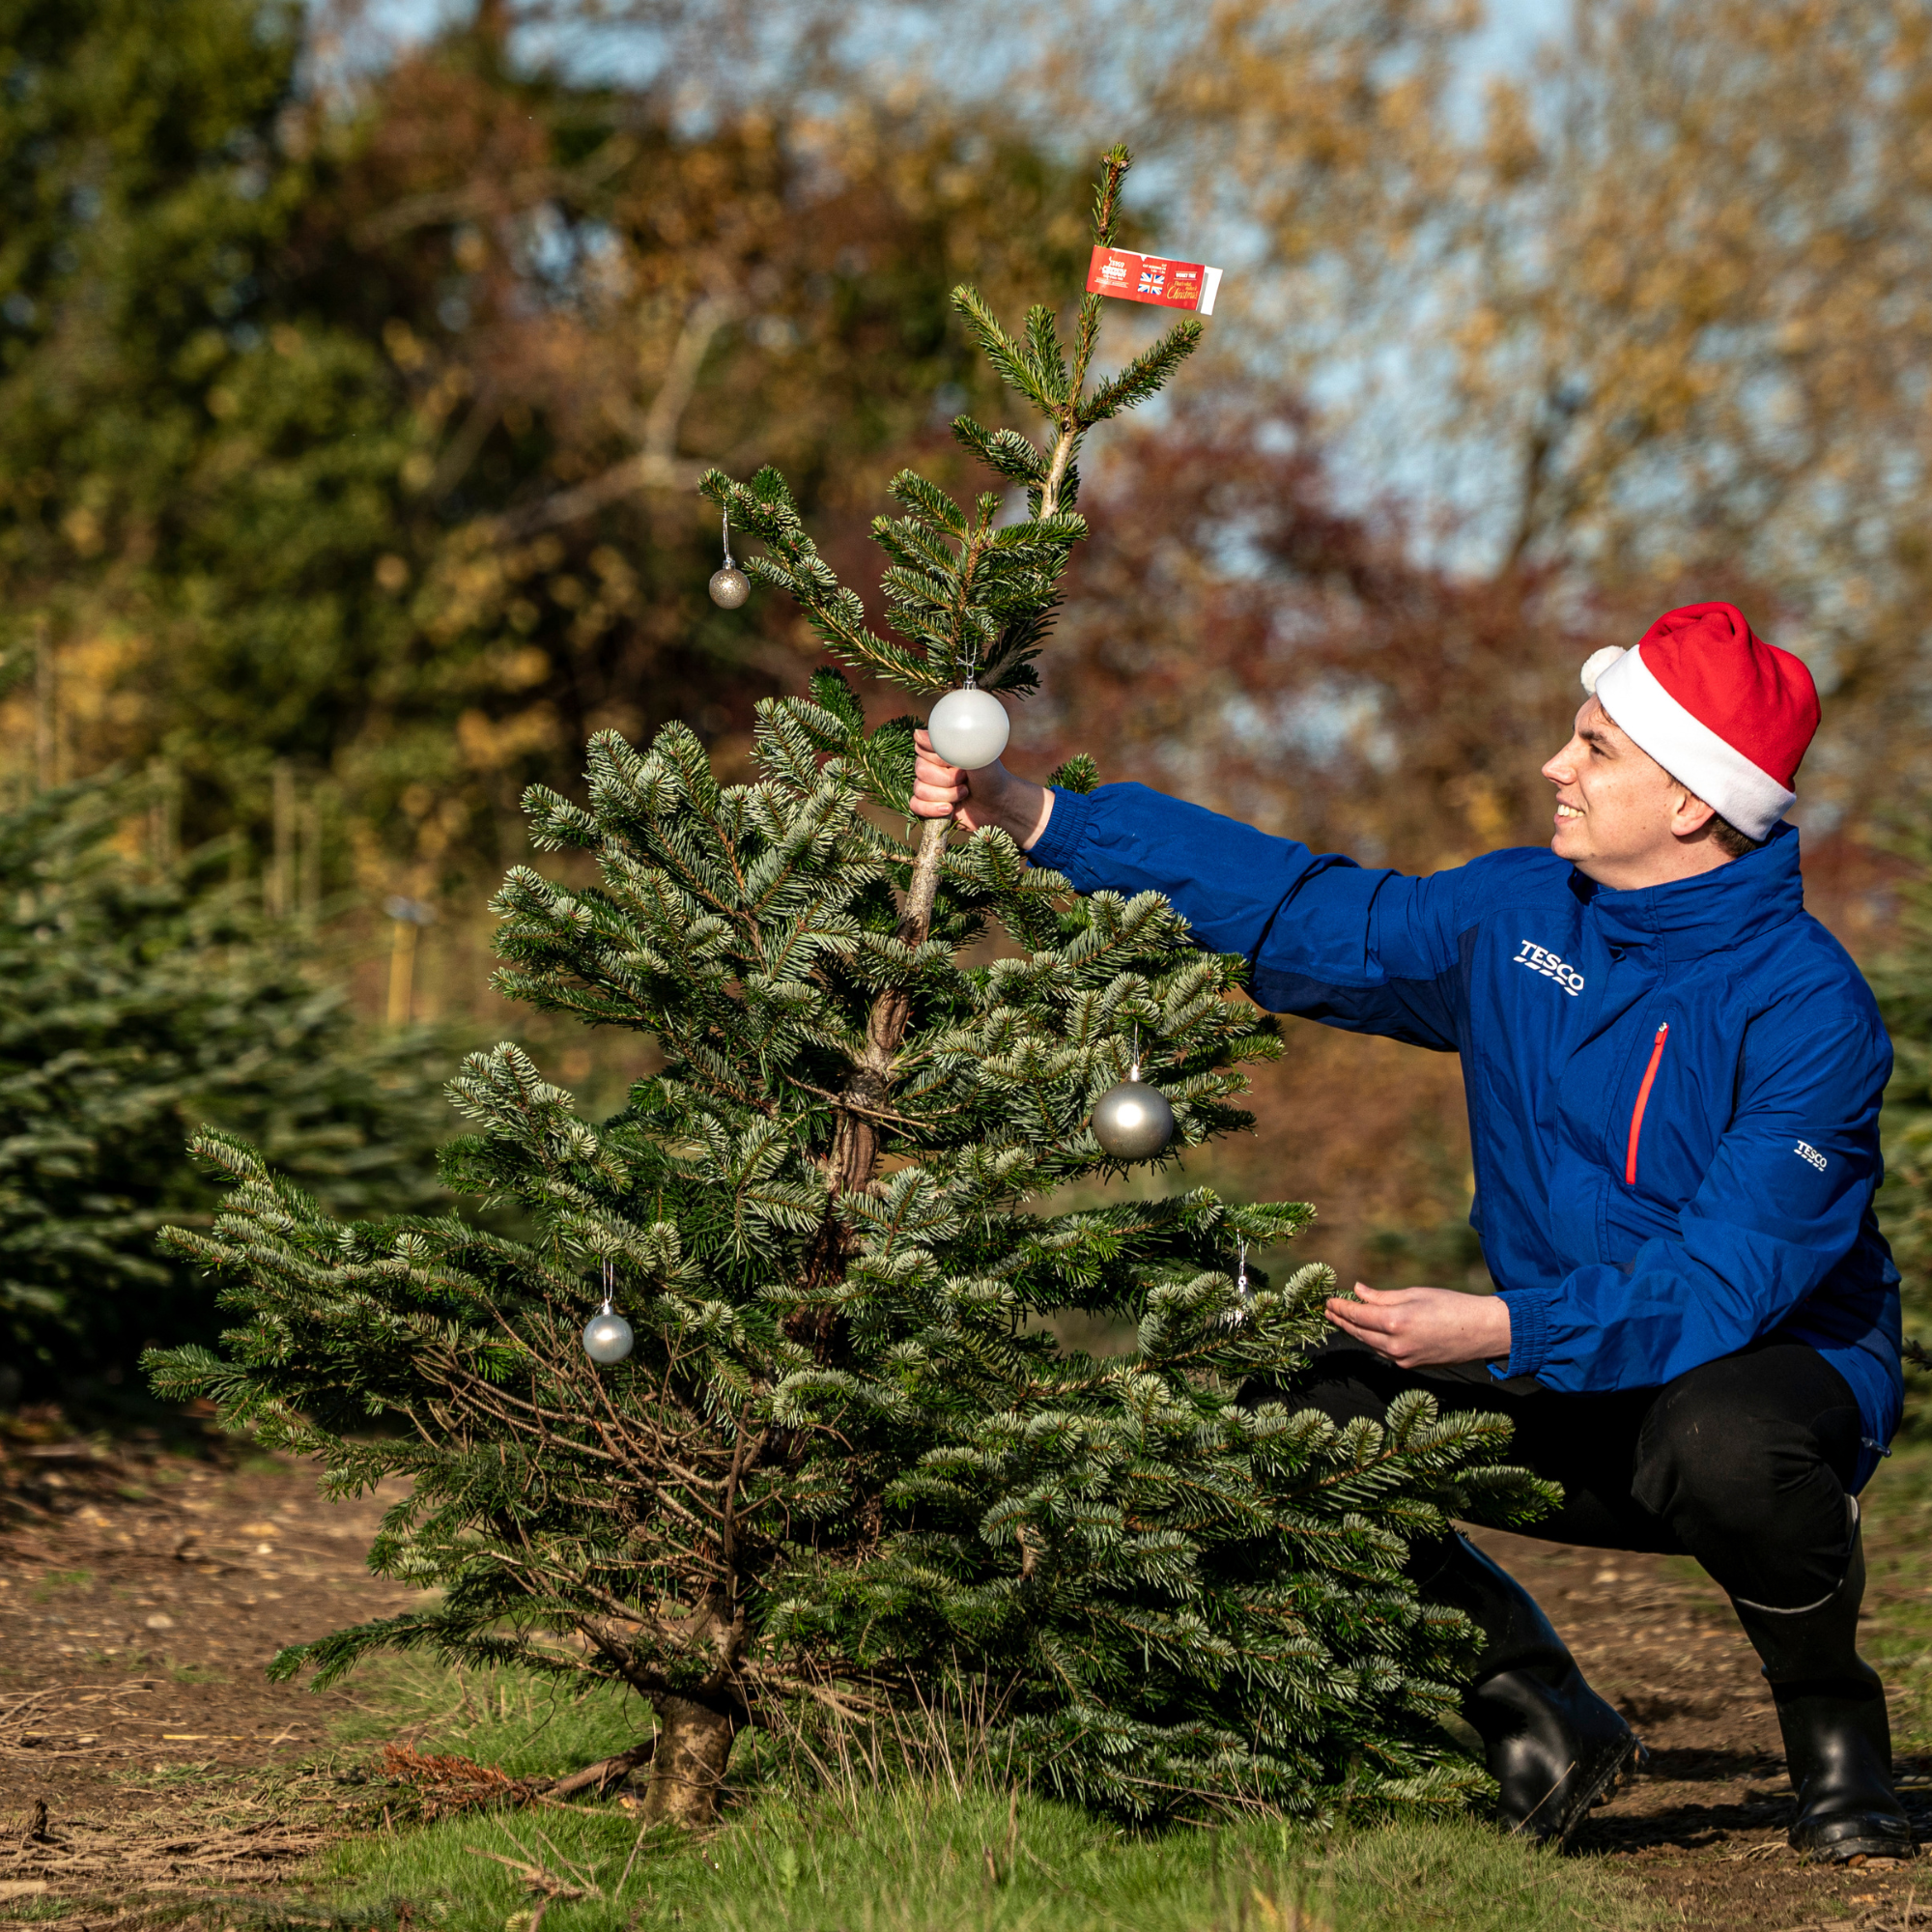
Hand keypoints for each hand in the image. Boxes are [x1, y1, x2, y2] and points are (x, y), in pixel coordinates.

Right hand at [912, 730, 1053, 848]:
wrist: (1000, 806)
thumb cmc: (992, 777)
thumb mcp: (976, 755)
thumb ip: (951, 742)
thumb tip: (916, 734)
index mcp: (942, 749)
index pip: (921, 746)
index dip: (938, 757)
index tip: (955, 761)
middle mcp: (933, 766)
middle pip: (920, 769)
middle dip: (945, 779)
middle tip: (965, 780)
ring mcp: (930, 786)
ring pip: (918, 789)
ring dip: (945, 795)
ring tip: (964, 795)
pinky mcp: (929, 806)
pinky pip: (915, 805)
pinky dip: (931, 809)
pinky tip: (949, 809)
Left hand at [1324, 1282, 1512, 1369]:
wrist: (1481, 1331)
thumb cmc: (1450, 1305)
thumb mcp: (1414, 1294)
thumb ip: (1382, 1297)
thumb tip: (1357, 1291)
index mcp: (1395, 1322)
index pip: (1357, 1316)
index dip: (1340, 1308)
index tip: (1328, 1301)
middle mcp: (1396, 1344)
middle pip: (1359, 1332)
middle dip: (1342, 1321)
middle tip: (1328, 1311)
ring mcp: (1403, 1358)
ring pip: (1370, 1344)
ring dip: (1355, 1332)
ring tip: (1343, 1320)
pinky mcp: (1412, 1366)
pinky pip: (1385, 1353)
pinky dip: (1373, 1341)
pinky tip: (1368, 1332)